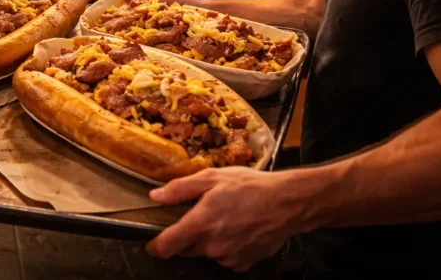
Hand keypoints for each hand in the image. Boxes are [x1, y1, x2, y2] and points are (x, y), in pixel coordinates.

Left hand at [146, 167, 307, 270]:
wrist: (287, 202)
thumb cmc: (249, 186)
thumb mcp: (211, 177)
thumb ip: (180, 188)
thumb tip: (155, 197)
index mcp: (200, 224)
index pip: (166, 246)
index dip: (156, 246)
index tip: (153, 244)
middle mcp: (212, 246)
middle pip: (187, 249)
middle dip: (188, 236)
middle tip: (201, 216)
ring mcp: (229, 257)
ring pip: (207, 253)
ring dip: (209, 241)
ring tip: (225, 219)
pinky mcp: (244, 263)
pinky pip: (226, 258)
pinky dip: (227, 247)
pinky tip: (238, 230)